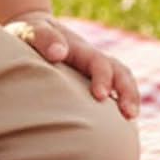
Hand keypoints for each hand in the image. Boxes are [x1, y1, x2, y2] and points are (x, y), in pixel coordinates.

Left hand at [4, 10, 140, 118]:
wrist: (33, 33)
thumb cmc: (29, 34)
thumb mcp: (31, 31)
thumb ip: (43, 38)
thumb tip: (58, 54)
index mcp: (80, 50)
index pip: (100, 62)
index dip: (103, 78)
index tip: (100, 96)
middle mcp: (92, 60)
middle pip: (120, 72)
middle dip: (128, 92)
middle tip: (129, 114)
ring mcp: (94, 72)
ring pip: (121, 81)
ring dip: (130, 99)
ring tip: (130, 120)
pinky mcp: (90, 83)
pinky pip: (112, 93)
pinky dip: (120, 106)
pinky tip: (118, 128)